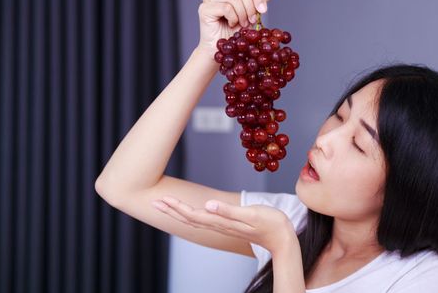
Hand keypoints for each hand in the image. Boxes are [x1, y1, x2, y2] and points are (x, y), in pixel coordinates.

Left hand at [152, 195, 295, 255]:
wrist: (282, 238)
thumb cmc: (271, 224)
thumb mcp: (252, 214)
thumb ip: (229, 211)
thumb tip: (208, 205)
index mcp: (223, 222)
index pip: (194, 215)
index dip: (177, 207)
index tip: (163, 199)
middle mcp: (220, 225)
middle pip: (190, 219)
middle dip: (172, 210)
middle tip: (155, 202)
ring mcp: (224, 226)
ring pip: (196, 220)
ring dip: (179, 213)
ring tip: (166, 205)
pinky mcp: (229, 225)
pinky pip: (204, 221)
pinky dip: (192, 215)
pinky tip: (189, 212)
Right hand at [197, 0, 276, 54]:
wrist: (223, 51)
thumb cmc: (235, 34)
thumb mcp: (251, 16)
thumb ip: (259, 2)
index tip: (264, 10)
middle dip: (250, 6)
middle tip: (251, 20)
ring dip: (242, 13)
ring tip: (242, 24)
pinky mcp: (204, 9)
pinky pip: (226, 7)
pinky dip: (233, 17)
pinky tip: (231, 25)